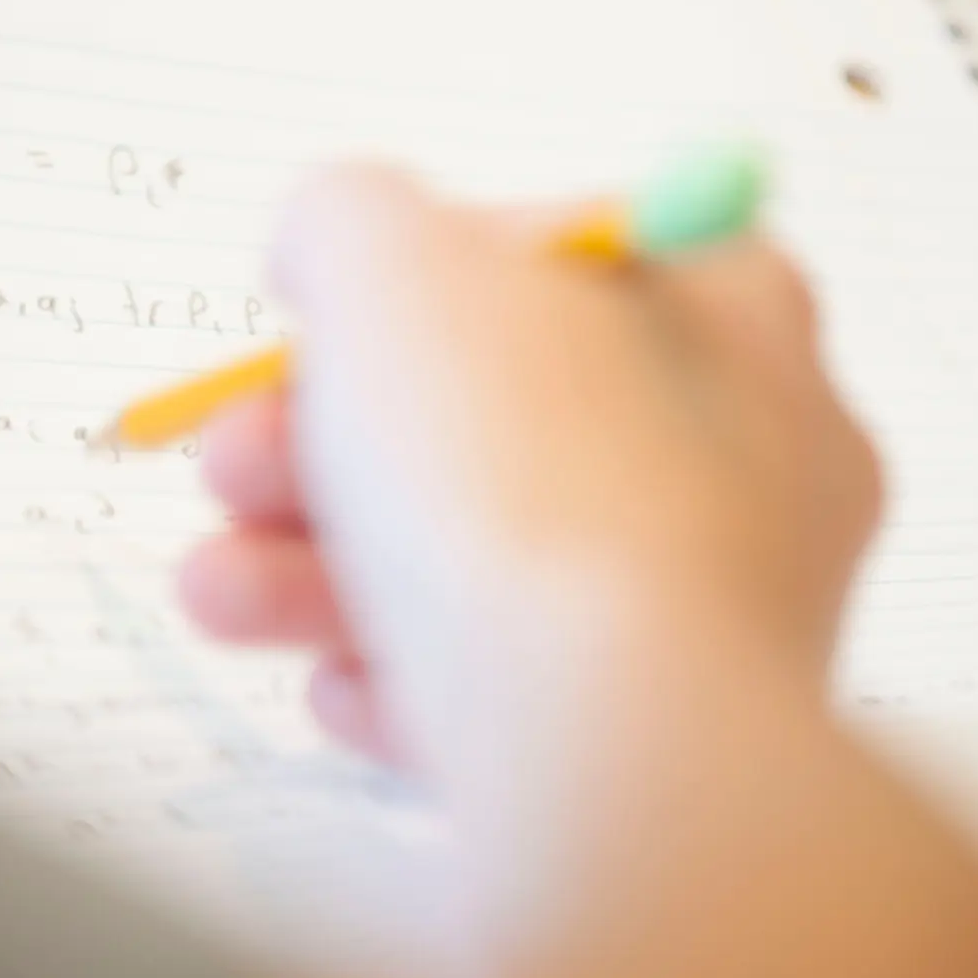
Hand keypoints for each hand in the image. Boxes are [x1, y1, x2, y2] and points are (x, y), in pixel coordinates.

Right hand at [179, 166, 879, 774]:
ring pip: (485, 563)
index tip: (313, 323)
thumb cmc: (533, 479)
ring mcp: (715, 611)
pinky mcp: (662, 743)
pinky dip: (402, 682)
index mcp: (733, 308)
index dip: (407, 281)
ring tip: (222, 590)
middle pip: (495, 420)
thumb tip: (329, 248)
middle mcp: (755, 456)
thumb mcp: (393, 264)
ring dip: (318, 566)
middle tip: (232, 466)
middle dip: (321, 442)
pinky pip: (509, 692)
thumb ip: (343, 219)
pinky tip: (344, 689)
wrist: (614, 758)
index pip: (554, 257)